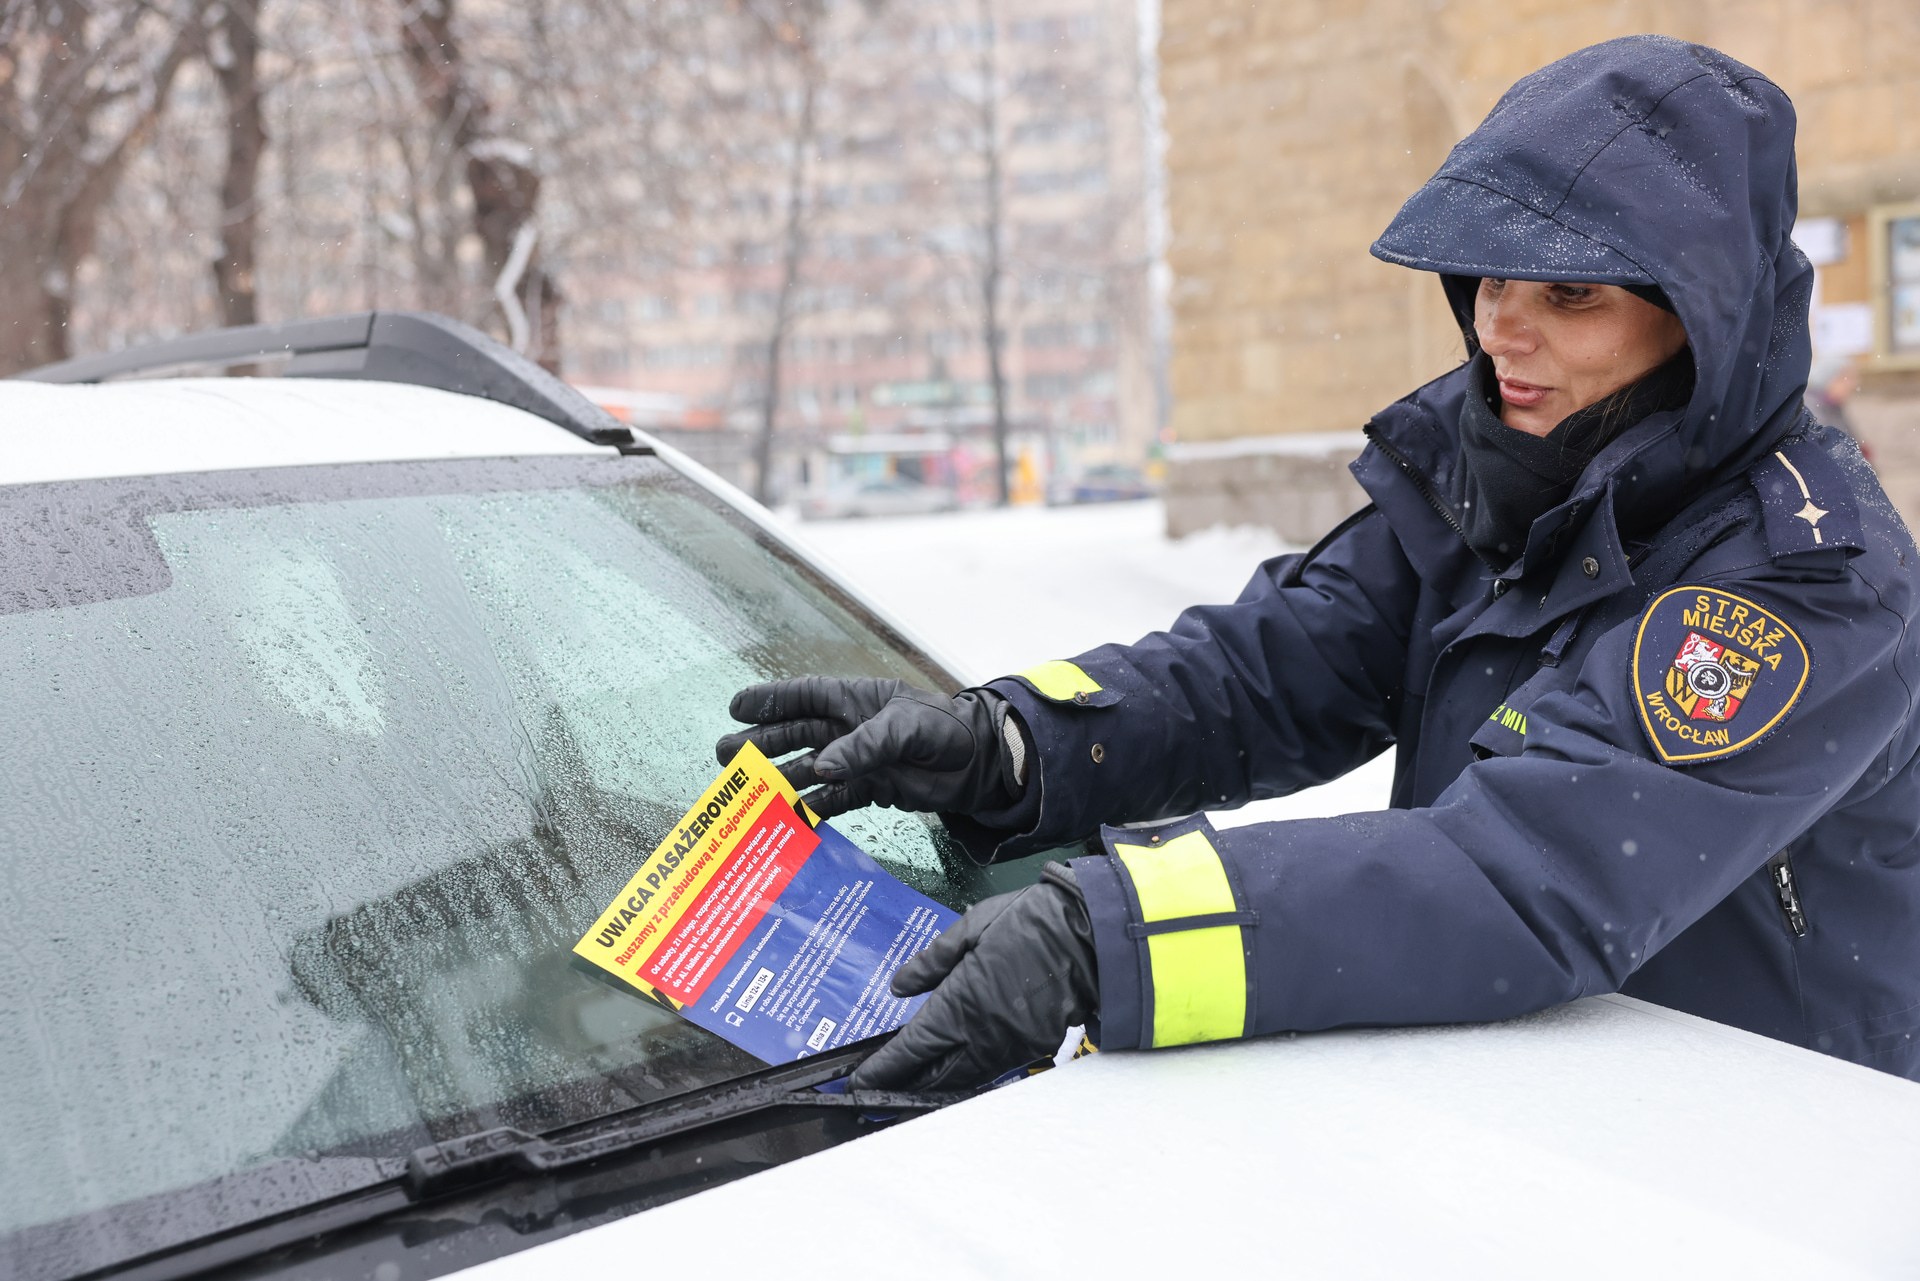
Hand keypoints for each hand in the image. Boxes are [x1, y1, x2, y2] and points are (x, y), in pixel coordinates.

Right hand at [716, 677, 1022, 818]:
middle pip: (795, 734)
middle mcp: (849, 729)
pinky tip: (789, 818)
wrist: (979, 763)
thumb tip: (821, 768)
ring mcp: (857, 760)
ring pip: (808, 768)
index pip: (803, 695)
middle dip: (761, 744)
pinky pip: (832, 799)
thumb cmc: (943, 728)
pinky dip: (812, 808)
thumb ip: (863, 746)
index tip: (736, 708)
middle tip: (726, 757)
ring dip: (779, 779)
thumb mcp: (904, 727)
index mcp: (854, 700)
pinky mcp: (870, 789)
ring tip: (747, 791)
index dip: (770, 700)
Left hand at [851, 863, 1096, 1092]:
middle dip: (902, 1085)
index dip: (884, 1068)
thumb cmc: (1030, 922)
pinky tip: (954, 1072)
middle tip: (878, 1090)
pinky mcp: (1030, 1048)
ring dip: (933, 1086)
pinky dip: (964, 1078)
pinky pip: (988, 1073)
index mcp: (960, 1003)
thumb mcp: (970, 929)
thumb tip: (899, 986)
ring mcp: (1007, 1047)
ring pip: (962, 1080)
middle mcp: (980, 1035)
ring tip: (909, 1085)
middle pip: (933, 1076)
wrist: (1090, 937)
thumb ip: (931, 962)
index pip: (912, 1049)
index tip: (861, 1080)